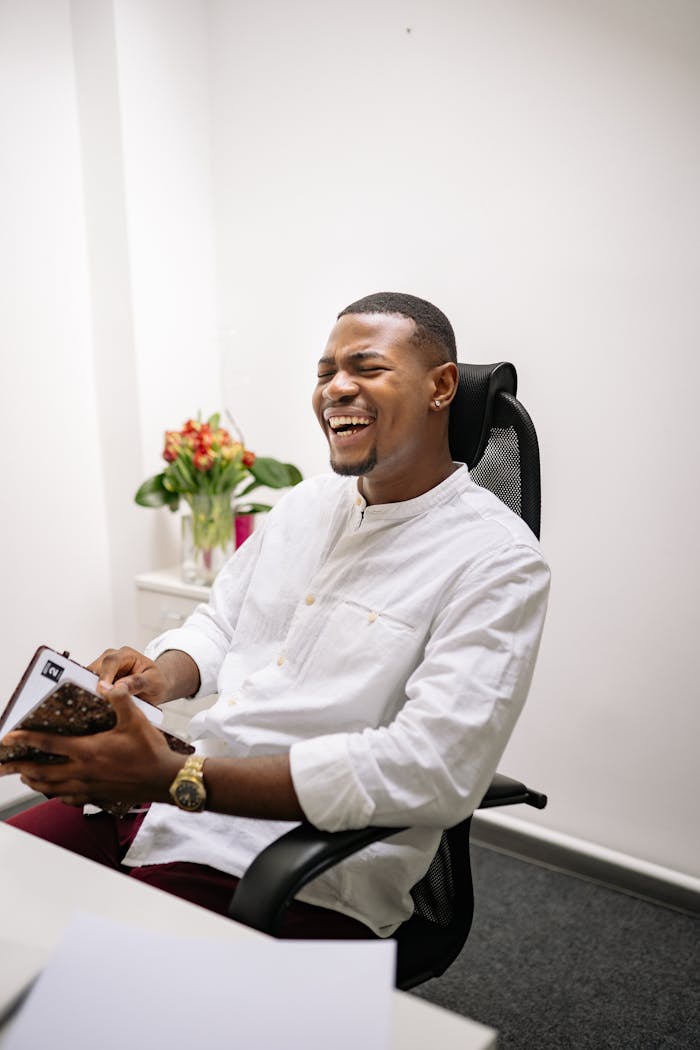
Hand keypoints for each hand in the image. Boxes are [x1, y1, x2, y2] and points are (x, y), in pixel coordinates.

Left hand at [0, 684, 181, 807]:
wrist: (165, 779)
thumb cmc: (150, 750)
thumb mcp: (136, 718)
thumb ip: (120, 699)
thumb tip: (106, 685)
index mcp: (89, 750)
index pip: (49, 743)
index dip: (26, 739)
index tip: (9, 737)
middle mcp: (83, 771)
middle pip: (41, 771)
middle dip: (19, 767)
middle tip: (3, 766)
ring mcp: (88, 786)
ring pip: (51, 788)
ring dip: (34, 782)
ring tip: (23, 777)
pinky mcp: (97, 796)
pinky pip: (69, 798)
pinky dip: (56, 795)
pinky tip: (54, 792)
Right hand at [88, 647, 169, 706]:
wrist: (154, 686)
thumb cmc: (155, 681)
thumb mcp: (154, 682)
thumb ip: (138, 682)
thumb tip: (119, 686)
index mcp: (126, 655)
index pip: (110, 662)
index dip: (104, 676)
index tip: (101, 690)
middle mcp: (111, 658)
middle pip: (95, 668)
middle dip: (93, 685)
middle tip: (96, 702)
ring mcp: (102, 668)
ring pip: (88, 678)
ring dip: (90, 691)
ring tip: (96, 706)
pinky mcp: (97, 679)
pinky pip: (88, 686)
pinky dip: (90, 695)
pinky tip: (95, 705)